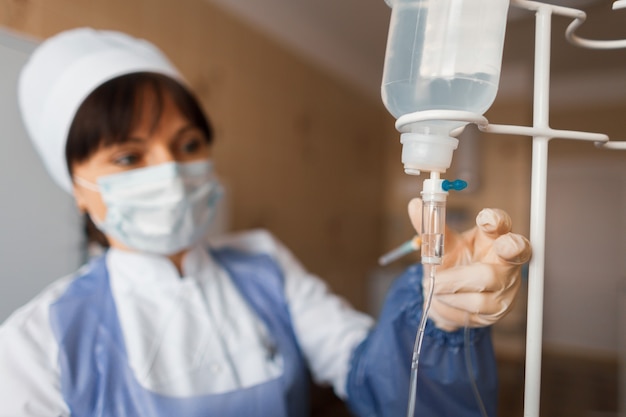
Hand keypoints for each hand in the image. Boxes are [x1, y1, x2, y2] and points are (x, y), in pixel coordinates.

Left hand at [408, 199, 531, 330]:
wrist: (449, 297)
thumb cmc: (454, 264)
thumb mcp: (442, 245)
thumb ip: (430, 227)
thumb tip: (414, 204)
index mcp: (492, 236)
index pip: (501, 223)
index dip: (496, 220)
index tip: (485, 219)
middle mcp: (507, 259)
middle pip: (514, 251)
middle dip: (507, 249)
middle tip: (499, 247)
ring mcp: (507, 284)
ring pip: (483, 283)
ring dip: (450, 284)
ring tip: (434, 285)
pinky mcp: (500, 309)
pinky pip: (474, 306)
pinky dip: (451, 302)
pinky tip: (444, 299)